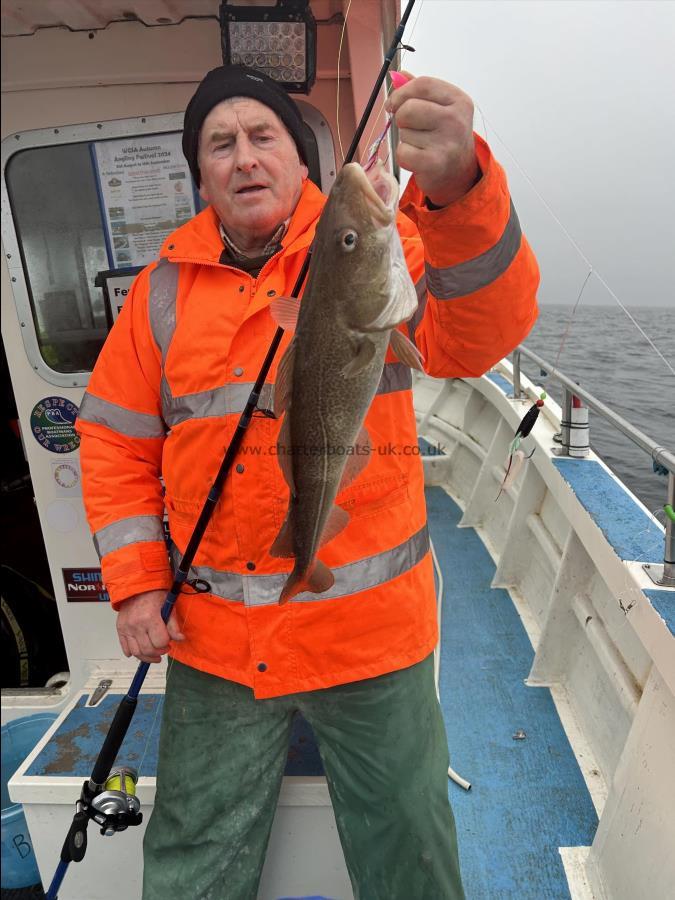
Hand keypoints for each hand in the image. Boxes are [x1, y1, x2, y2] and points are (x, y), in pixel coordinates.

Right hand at [116, 589, 184, 663]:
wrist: (137, 587)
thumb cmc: (155, 595)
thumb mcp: (168, 606)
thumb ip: (173, 625)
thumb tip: (180, 639)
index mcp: (150, 617)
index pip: (160, 642)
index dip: (166, 644)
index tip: (169, 642)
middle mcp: (136, 624)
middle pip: (148, 650)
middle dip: (158, 652)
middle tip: (163, 649)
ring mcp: (126, 628)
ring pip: (136, 652)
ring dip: (147, 657)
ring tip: (154, 654)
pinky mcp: (120, 629)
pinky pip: (126, 648)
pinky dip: (133, 653)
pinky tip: (141, 650)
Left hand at [387, 73, 479, 206]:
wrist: (459, 173)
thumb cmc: (445, 136)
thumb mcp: (441, 108)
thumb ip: (420, 91)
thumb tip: (396, 76)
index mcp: (459, 100)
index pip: (422, 84)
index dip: (401, 93)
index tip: (393, 104)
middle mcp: (456, 120)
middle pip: (409, 108)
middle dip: (400, 118)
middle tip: (409, 127)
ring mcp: (447, 142)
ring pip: (404, 132)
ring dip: (405, 139)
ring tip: (421, 144)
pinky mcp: (434, 163)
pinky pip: (402, 152)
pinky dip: (404, 156)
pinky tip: (417, 158)